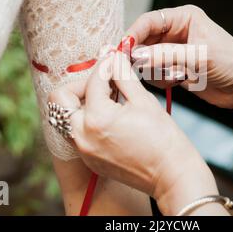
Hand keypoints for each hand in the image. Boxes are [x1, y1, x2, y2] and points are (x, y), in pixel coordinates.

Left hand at [49, 52, 224, 214]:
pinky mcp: (89, 159)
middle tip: (103, 83)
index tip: (116, 60)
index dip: (107, 65)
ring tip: (109, 98)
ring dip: (82, 102)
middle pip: (61, 98)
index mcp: (96, 118)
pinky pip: (77, 132)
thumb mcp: (143, 100)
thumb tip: (113, 56)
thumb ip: (122, 75)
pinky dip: (88, 119)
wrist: (172, 175)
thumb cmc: (164, 139)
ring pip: (66, 116)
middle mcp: (82, 136)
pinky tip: (111, 116)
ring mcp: (84, 150)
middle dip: (80, 85)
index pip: (93, 80)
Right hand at [127, 5, 232, 109]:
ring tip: (176, 75)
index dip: (133, 35)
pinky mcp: (175, 68)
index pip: (148, 21)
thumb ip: (165, 55)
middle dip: (143, 56)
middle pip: (144, 41)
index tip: (123, 50)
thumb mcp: (198, 57)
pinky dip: (162, 79)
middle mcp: (176, 32)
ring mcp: (174, 51)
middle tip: (142, 69)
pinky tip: (180, 81)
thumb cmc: (230, 64)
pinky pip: (155, 73)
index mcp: (184, 18)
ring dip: (156, 70)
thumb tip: (135, 55)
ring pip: (147, 59)